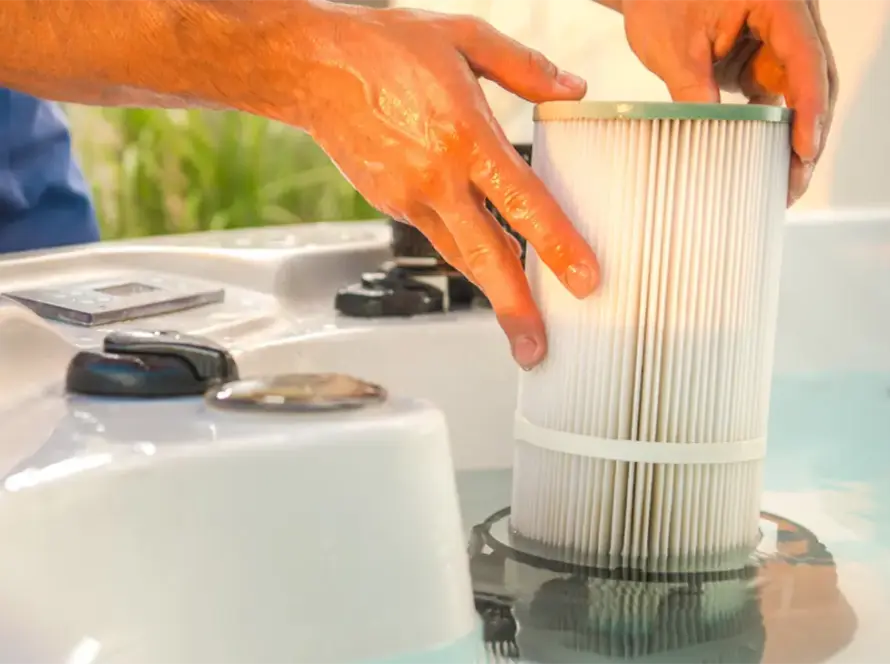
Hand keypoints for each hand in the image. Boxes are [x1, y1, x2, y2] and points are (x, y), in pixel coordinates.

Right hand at [258, 4, 599, 368]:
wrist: (312, 67)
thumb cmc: (383, 48)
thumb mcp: (463, 37)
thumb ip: (524, 68)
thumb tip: (573, 89)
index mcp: (464, 137)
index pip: (522, 203)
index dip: (556, 246)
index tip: (584, 281)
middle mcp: (436, 178)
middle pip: (485, 256)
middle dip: (513, 308)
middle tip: (535, 350)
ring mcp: (409, 197)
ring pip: (460, 255)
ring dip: (491, 290)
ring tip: (518, 323)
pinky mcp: (391, 204)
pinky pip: (437, 235)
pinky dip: (463, 251)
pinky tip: (482, 259)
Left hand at [618, 0, 837, 204]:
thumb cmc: (659, 1)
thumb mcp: (675, 50)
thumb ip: (695, 92)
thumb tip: (708, 145)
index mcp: (777, 1)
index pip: (805, 58)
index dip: (809, 107)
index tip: (803, 149)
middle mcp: (789, 20)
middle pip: (814, 80)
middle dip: (808, 133)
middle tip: (795, 181)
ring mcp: (777, 42)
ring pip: (800, 93)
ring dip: (793, 136)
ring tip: (784, 182)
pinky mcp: (762, 61)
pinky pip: (778, 97)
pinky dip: (774, 129)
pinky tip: (768, 162)